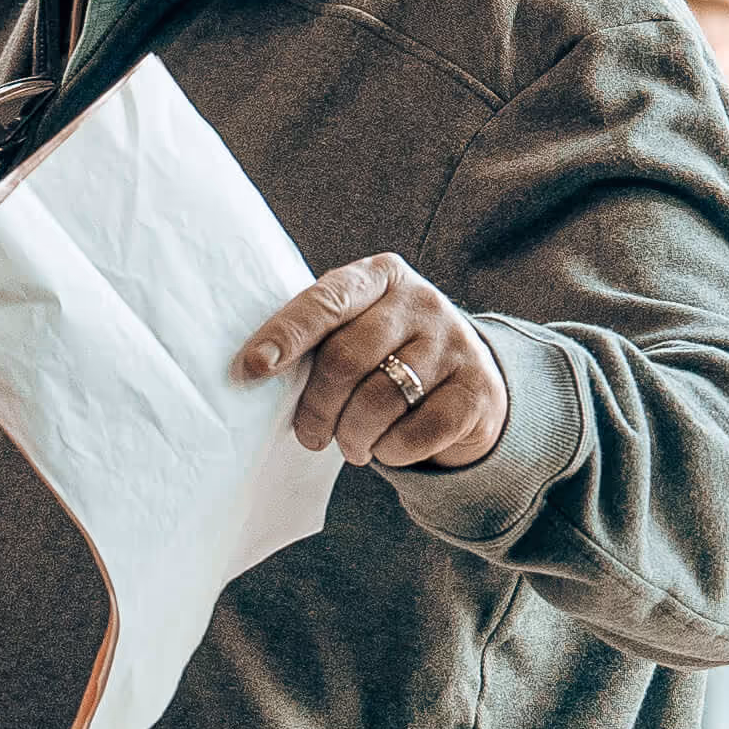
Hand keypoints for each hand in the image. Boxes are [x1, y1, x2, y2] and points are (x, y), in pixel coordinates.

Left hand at [238, 256, 507, 469]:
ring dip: (352, 437)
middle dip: (317, 408)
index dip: (286, 335)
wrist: (468, 381)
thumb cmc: (388, 355)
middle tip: (310, 435)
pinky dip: (391, 451)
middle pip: (346, 358)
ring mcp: (454, 343)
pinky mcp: (476, 389)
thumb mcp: (357, 328)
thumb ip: (320, 337)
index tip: (252, 367)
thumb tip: (254, 371)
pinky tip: (386, 447)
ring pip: (380, 400)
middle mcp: (421, 301)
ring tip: (350, 445)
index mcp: (379, 276)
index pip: (326, 301)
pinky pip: (417, 433)